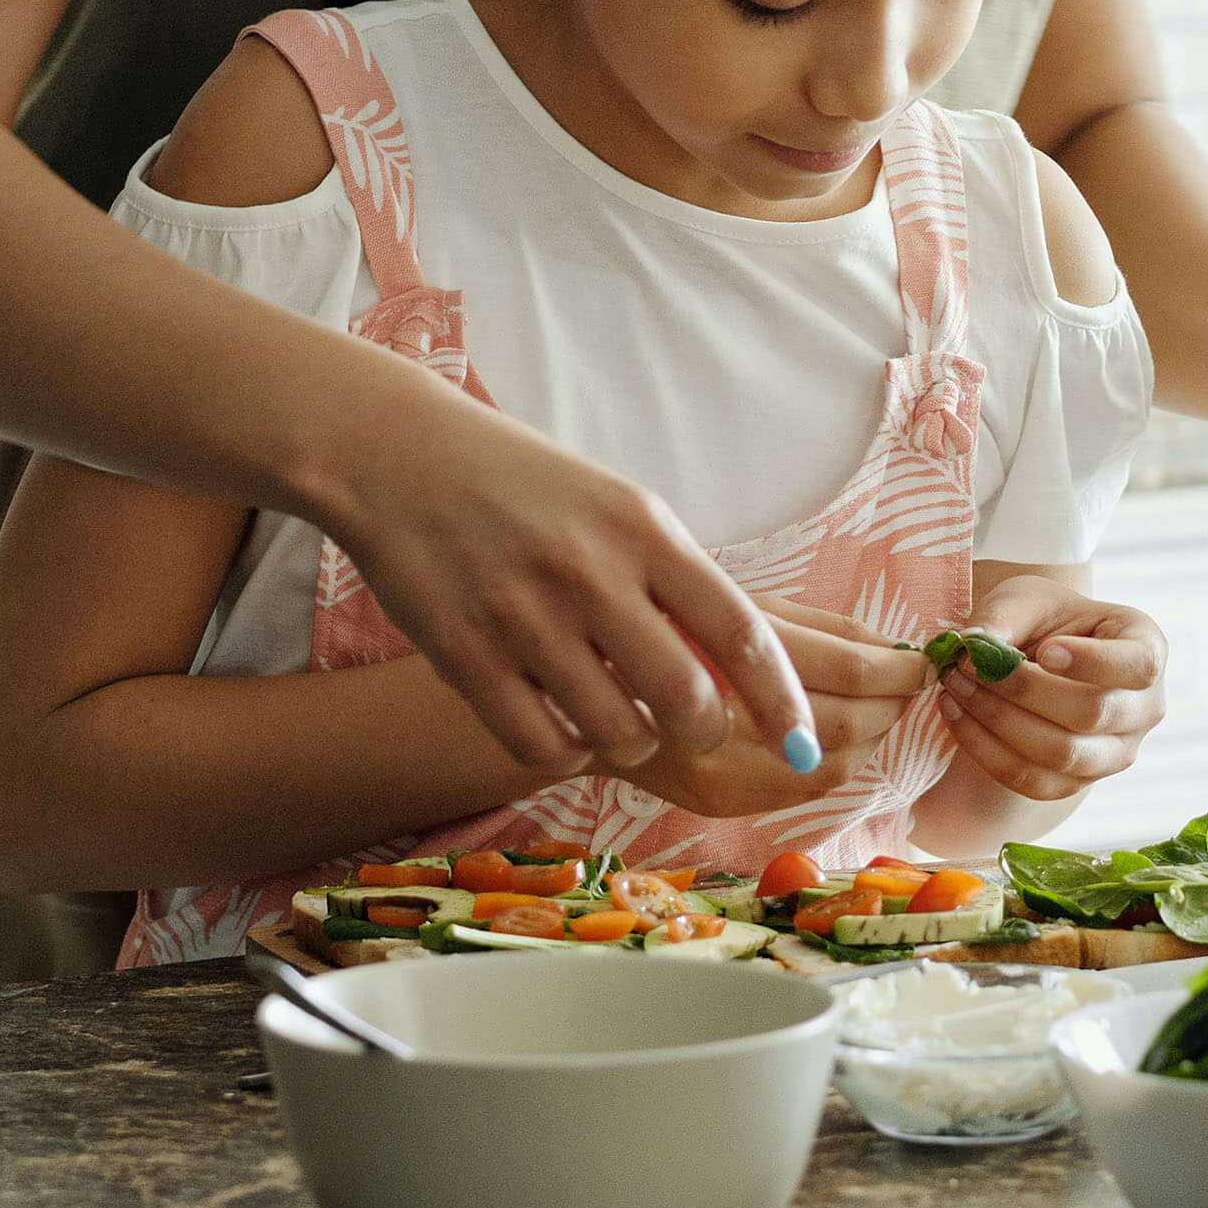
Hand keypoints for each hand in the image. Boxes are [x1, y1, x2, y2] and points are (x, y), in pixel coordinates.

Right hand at [314, 364, 815, 782]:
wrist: (402, 458)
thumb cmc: (527, 487)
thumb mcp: (617, 509)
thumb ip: (674, 583)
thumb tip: (743, 677)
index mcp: (644, 528)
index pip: (741, 630)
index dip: (783, 699)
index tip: (805, 742)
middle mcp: (591, 572)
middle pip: (687, 699)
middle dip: (705, 731)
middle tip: (694, 727)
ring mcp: (524, 617)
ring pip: (617, 732)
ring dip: (629, 740)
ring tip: (616, 714)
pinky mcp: (464, 656)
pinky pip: (541, 745)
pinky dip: (563, 750)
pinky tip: (558, 720)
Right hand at [632, 598, 929, 823]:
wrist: (576, 681)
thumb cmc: (666, 620)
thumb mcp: (740, 598)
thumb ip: (817, 628)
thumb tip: (890, 649)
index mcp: (727, 641)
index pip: (844, 667)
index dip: (896, 668)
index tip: (922, 658)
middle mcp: (717, 711)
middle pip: (844, 723)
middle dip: (892, 705)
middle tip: (910, 682)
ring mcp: (713, 768)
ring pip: (830, 767)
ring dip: (871, 738)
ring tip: (881, 707)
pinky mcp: (710, 800)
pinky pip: (799, 792)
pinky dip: (837, 764)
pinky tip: (840, 738)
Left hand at [935, 573, 1168, 811]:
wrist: (1038, 655)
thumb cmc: (1045, 619)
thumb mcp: (1026, 599)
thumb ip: (1002, 616)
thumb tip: (971, 647)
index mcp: (1147, 648)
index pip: (1138, 665)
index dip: (1093, 662)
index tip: (1044, 651)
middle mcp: (1145, 708)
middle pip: (1093, 713)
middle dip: (1023, 691)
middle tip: (969, 665)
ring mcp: (1116, 753)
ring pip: (1063, 754)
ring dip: (998, 722)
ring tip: (955, 687)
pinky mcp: (1078, 783)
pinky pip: (1033, 781)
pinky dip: (986, 751)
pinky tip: (956, 715)